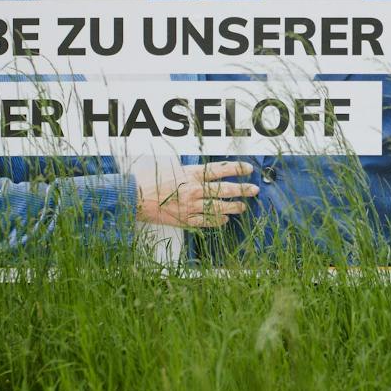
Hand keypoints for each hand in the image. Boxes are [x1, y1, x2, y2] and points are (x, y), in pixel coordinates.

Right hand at [136, 161, 257, 228]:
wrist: (136, 197)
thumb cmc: (152, 180)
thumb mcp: (174, 169)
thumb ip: (193, 172)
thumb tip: (211, 173)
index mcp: (191, 174)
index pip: (219, 170)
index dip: (236, 169)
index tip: (248, 169)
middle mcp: (194, 189)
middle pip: (224, 189)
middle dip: (242, 190)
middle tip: (254, 190)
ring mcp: (190, 206)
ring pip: (218, 207)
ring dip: (233, 207)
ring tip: (243, 207)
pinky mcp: (185, 219)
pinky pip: (206, 221)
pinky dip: (217, 221)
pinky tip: (225, 221)